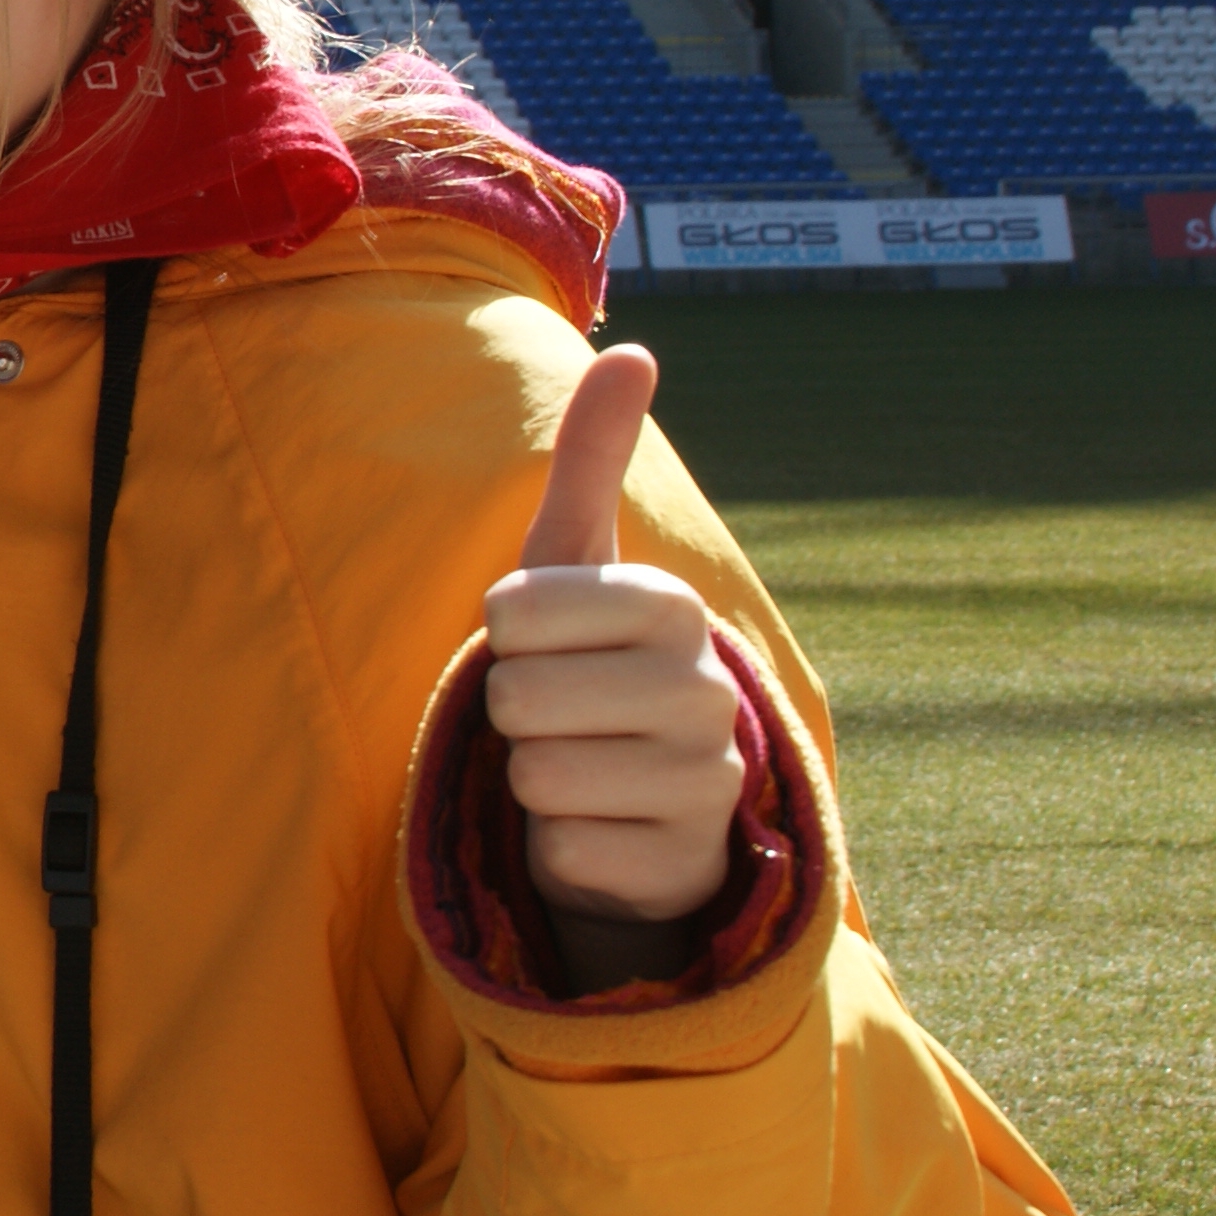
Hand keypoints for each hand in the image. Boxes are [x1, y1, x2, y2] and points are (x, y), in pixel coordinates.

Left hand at [479, 346, 747, 937]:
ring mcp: (706, 783)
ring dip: (534, 777)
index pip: (515, 613)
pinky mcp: (682, 866)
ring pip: (537, 773)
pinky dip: (560, 845)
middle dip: (516, 710)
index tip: (547, 644)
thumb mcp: (577, 563)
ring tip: (580, 767)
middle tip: (562, 715)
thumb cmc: (588, 667)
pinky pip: (561, 848)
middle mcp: (708, 690)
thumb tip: (635, 349)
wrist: (643, 806)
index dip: (506, 635)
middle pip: (518, 696)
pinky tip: (602, 829)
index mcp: (673, 606)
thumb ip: (594, 460)